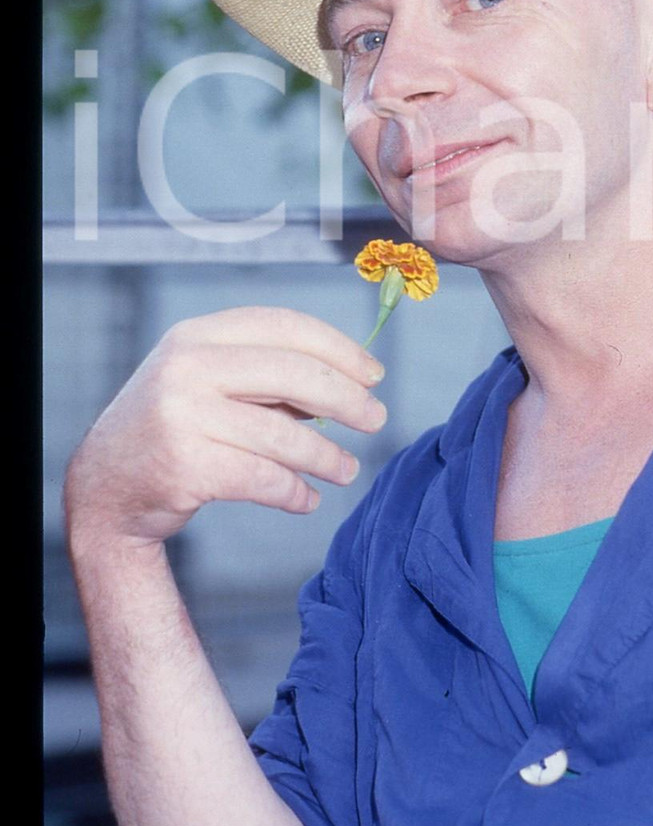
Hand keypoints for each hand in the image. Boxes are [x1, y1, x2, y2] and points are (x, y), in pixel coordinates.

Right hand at [64, 306, 387, 548]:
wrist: (104, 488)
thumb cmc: (174, 427)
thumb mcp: (208, 381)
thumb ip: (268, 374)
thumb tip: (350, 380)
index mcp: (198, 334)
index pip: (285, 327)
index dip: (339, 348)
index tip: (374, 374)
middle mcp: (186, 366)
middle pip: (294, 374)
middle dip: (346, 399)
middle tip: (376, 420)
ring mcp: (181, 415)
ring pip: (283, 435)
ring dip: (327, 457)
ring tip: (347, 470)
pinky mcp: (185, 466)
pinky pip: (263, 479)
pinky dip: (294, 492)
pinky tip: (306, 498)